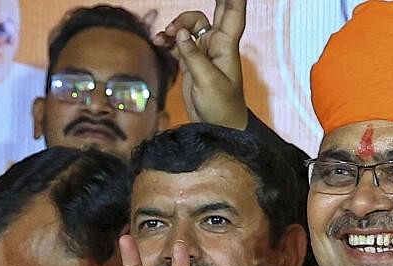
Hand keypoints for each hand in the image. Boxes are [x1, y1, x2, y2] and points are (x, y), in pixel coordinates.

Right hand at [153, 0, 248, 128]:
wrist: (218, 127)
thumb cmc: (222, 106)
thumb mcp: (208, 81)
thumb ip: (194, 56)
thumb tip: (180, 34)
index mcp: (226, 46)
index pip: (233, 13)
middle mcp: (217, 44)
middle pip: (213, 12)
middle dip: (210, 1)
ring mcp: (204, 52)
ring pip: (190, 26)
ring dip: (176, 26)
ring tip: (165, 36)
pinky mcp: (192, 61)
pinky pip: (179, 42)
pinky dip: (169, 40)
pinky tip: (160, 42)